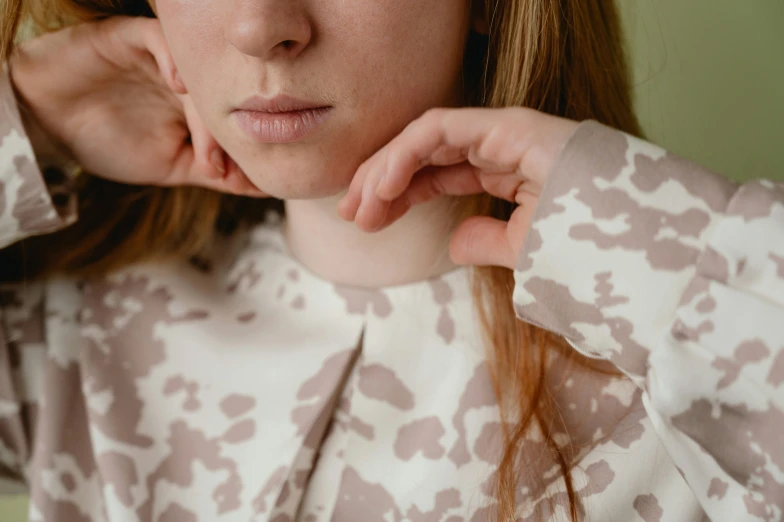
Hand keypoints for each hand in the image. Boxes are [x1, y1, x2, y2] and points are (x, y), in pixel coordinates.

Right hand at [9, 16, 261, 195]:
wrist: (48, 122)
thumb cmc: (108, 141)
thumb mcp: (170, 165)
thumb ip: (213, 172)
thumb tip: (262, 187)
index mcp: (199, 103)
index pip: (236, 118)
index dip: (244, 149)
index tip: (247, 181)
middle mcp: (186, 77)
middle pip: (223, 96)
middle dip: (224, 137)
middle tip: (217, 169)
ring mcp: (160, 56)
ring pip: (198, 71)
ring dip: (204, 109)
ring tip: (203, 144)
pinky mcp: (130, 37)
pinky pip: (160, 37)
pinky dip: (174, 59)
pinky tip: (178, 87)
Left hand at [337, 107, 578, 269]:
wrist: (634, 242)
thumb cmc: (587, 247)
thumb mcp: (524, 252)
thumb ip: (487, 243)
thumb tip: (454, 243)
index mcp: (504, 172)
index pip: (436, 174)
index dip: (396, 193)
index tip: (366, 220)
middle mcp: (499, 147)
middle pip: (423, 155)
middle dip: (380, 181)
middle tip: (349, 213)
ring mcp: (503, 132)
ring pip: (423, 139)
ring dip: (384, 169)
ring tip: (357, 206)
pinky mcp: (506, 125)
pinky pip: (438, 129)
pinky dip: (404, 152)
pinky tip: (382, 186)